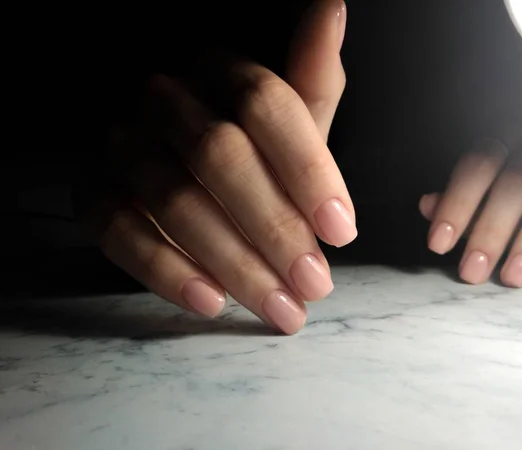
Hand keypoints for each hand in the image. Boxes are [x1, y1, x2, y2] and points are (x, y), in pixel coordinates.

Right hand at [75, 0, 350, 333]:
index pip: (265, 104)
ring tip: (279, 306)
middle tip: (314, 283)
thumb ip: (312, 79)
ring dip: (232, 262)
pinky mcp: (97, 195)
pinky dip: (163, 269)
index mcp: (220, 76)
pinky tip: (212, 301)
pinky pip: (116, 230)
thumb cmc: (258, 153)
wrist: (193, 177)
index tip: (342, 230)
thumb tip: (333, 9)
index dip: (308, 170)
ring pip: (172, 199)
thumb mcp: (295, 123)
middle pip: (219, 155)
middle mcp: (167, 104)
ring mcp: (127, 149)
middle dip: (273, 228)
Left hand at [420, 124, 521, 286]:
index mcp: (510, 138)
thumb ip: (462, 197)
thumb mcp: (490, 186)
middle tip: (473, 271)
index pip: (479, 164)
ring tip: (513, 277)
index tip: (439, 243)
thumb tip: (428, 206)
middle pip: (517, 181)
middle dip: (491, 230)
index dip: (457, 203)